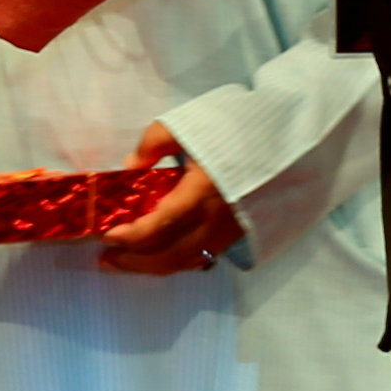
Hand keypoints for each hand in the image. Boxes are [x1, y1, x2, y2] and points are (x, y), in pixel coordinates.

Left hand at [96, 121, 245, 276]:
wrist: (284, 142)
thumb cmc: (235, 129)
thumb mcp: (188, 124)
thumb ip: (155, 142)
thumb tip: (131, 166)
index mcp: (203, 191)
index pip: (162, 224)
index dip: (133, 235)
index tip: (108, 235)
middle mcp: (216, 219)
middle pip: (170, 253)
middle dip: (134, 260)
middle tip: (105, 258)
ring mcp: (228, 232)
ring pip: (184, 261)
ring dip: (150, 266)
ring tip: (121, 263)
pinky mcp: (236, 235)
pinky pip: (200, 258)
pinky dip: (173, 262)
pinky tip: (157, 258)